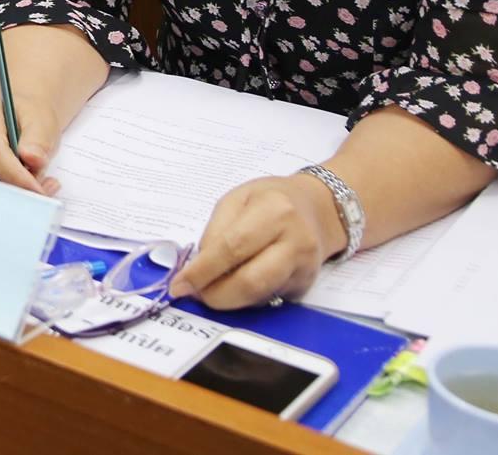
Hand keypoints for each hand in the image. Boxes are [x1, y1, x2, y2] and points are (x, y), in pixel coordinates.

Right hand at [0, 97, 65, 197]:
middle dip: (11, 190)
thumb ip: (38, 140)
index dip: (15, 175)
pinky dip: (8, 198)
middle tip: (40, 195)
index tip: (37, 189)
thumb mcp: (40, 120)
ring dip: (10, 197)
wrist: (22, 116)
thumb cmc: (28, 115)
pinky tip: (29, 190)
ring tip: (40, 189)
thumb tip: (32, 159)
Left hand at [170, 174, 342, 309]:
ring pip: (260, 295)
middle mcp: (295, 241)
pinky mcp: (305, 285)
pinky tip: (233, 287)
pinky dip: (244, 297)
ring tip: (209, 291)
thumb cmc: (272, 199)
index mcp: (275, 211)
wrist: (318, 208)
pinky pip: (269, 298)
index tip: (179, 285)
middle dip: (215, 294)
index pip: (232, 247)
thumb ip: (216, 230)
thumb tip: (198, 267)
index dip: (202, 270)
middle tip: (193, 294)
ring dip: (228, 299)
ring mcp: (304, 267)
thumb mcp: (237, 199)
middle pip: (250, 280)